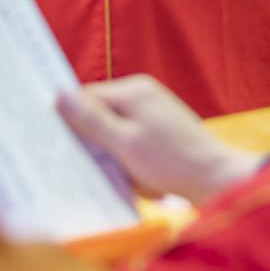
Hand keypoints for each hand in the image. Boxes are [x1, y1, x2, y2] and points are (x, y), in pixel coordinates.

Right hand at [59, 76, 266, 204]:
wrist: (215, 180)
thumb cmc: (170, 161)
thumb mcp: (124, 143)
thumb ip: (91, 120)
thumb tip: (59, 94)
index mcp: (134, 91)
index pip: (85, 98)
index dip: (68, 121)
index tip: (54, 144)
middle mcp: (142, 96)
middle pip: (98, 117)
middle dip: (95, 145)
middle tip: (100, 166)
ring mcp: (151, 114)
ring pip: (112, 136)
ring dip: (114, 160)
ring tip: (132, 174)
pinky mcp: (157, 134)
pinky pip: (129, 147)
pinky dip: (130, 165)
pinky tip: (142, 179)